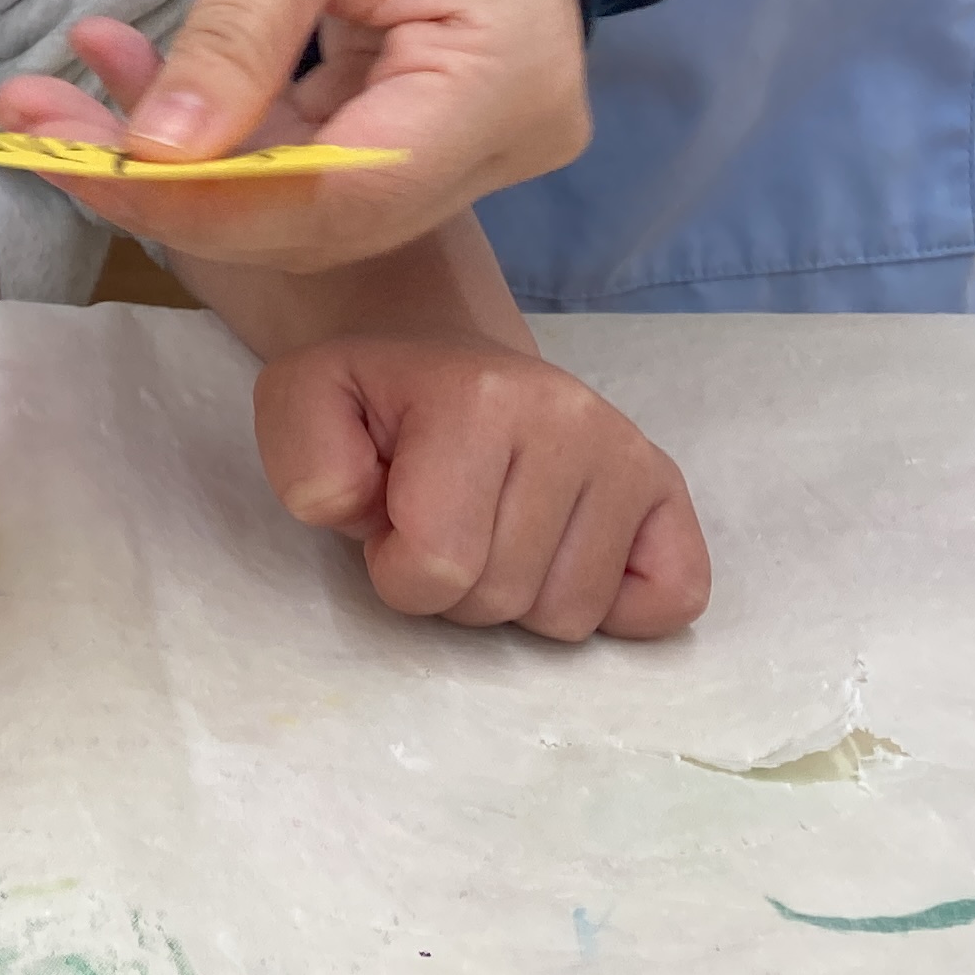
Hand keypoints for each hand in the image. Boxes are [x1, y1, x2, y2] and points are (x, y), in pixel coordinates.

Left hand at [5, 0, 588, 273]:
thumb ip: (235, 32)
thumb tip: (151, 160)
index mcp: (507, 75)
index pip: (345, 192)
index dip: (205, 201)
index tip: (76, 165)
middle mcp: (510, 133)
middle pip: (321, 211)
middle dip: (167, 182)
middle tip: (32, 124)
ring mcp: (477, 137)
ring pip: (303, 196)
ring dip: (173, 158)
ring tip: (46, 100)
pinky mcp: (430, 123)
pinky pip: (310, 155)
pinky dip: (212, 126)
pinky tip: (119, 73)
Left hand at [260, 330, 708, 640]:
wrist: (441, 358)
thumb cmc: (376, 402)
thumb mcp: (304, 405)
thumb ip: (308, 461)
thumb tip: (362, 509)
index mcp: (479, 396)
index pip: (437, 566)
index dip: (396, 569)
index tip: (390, 524)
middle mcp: (572, 418)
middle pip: (504, 598)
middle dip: (454, 588)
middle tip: (441, 525)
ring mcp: (630, 454)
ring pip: (572, 616)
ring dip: (518, 597)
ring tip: (491, 528)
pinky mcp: (668, 490)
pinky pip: (670, 601)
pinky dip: (613, 606)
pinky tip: (560, 551)